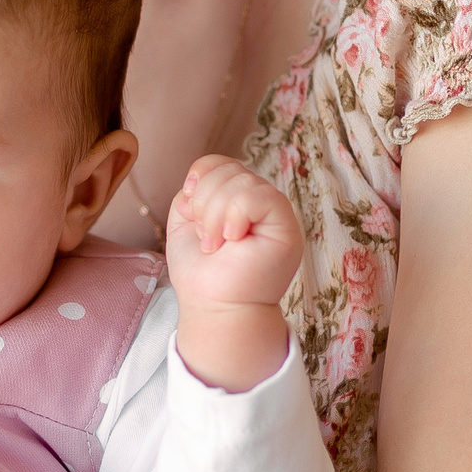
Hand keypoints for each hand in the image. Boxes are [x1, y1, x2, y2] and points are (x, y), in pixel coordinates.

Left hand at [165, 155, 299, 389]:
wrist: (213, 308)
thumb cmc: (201, 272)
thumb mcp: (186, 221)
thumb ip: (194, 191)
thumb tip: (200, 178)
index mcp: (239, 199)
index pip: (222, 163)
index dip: (201, 177)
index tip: (190, 211)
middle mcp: (261, 203)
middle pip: (230, 169)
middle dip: (205, 202)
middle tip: (207, 240)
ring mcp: (275, 213)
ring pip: (242, 180)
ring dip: (215, 214)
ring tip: (216, 244)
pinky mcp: (286, 226)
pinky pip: (258, 195)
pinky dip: (235, 215)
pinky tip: (233, 239)